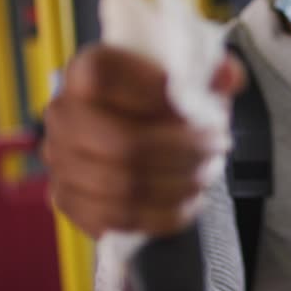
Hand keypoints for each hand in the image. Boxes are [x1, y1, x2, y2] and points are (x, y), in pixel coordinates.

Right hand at [43, 45, 244, 237]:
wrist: (135, 134)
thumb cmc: (165, 106)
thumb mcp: (193, 79)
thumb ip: (215, 71)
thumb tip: (229, 77)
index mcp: (85, 72)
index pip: (104, 77)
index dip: (153, 93)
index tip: (193, 108)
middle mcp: (64, 115)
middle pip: (123, 143)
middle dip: (184, 150)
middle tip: (216, 147)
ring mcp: (62, 162)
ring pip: (124, 186)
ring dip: (179, 184)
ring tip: (207, 173)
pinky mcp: (71, 202)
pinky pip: (120, 219)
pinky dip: (164, 214)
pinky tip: (189, 201)